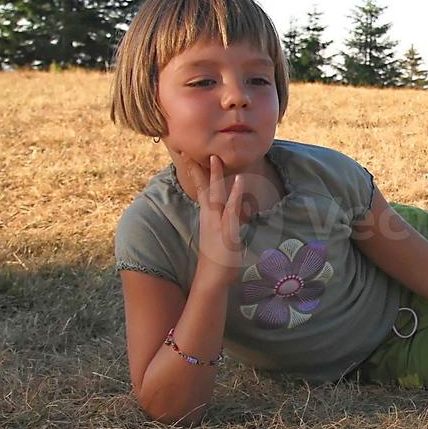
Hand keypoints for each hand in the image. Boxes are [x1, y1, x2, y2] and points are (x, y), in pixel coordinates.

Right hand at [167, 146, 252, 285]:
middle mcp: (209, 217)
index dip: (195, 173)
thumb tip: (231, 215)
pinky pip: (232, 209)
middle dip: (198, 168)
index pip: (200, 190)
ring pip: (216, 195)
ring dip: (215, 176)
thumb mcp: (221, 236)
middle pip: (203, 188)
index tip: (188, 156)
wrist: (212, 279)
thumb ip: (225, 223)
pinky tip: (239, 181)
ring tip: (216, 158)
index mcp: (208, 216)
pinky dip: (235, 194)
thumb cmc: (218, 259)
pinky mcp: (226, 231)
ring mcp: (217, 223)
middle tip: (189, 150)